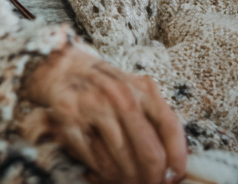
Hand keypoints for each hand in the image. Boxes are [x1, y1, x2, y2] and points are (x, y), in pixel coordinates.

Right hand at [19, 45, 186, 183]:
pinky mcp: (70, 116)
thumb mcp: (134, 91)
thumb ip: (155, 118)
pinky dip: (102, 172)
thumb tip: (172, 166)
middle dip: (152, 179)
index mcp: (140, 88)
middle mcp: (119, 95)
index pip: (171, 129)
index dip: (178, 160)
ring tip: (124, 180)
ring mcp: (93, 105)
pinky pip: (96, 160)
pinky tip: (101, 170)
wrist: (60, 65)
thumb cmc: (104, 85)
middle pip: (149, 154)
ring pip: (123, 163)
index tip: (173, 177)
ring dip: (126, 179)